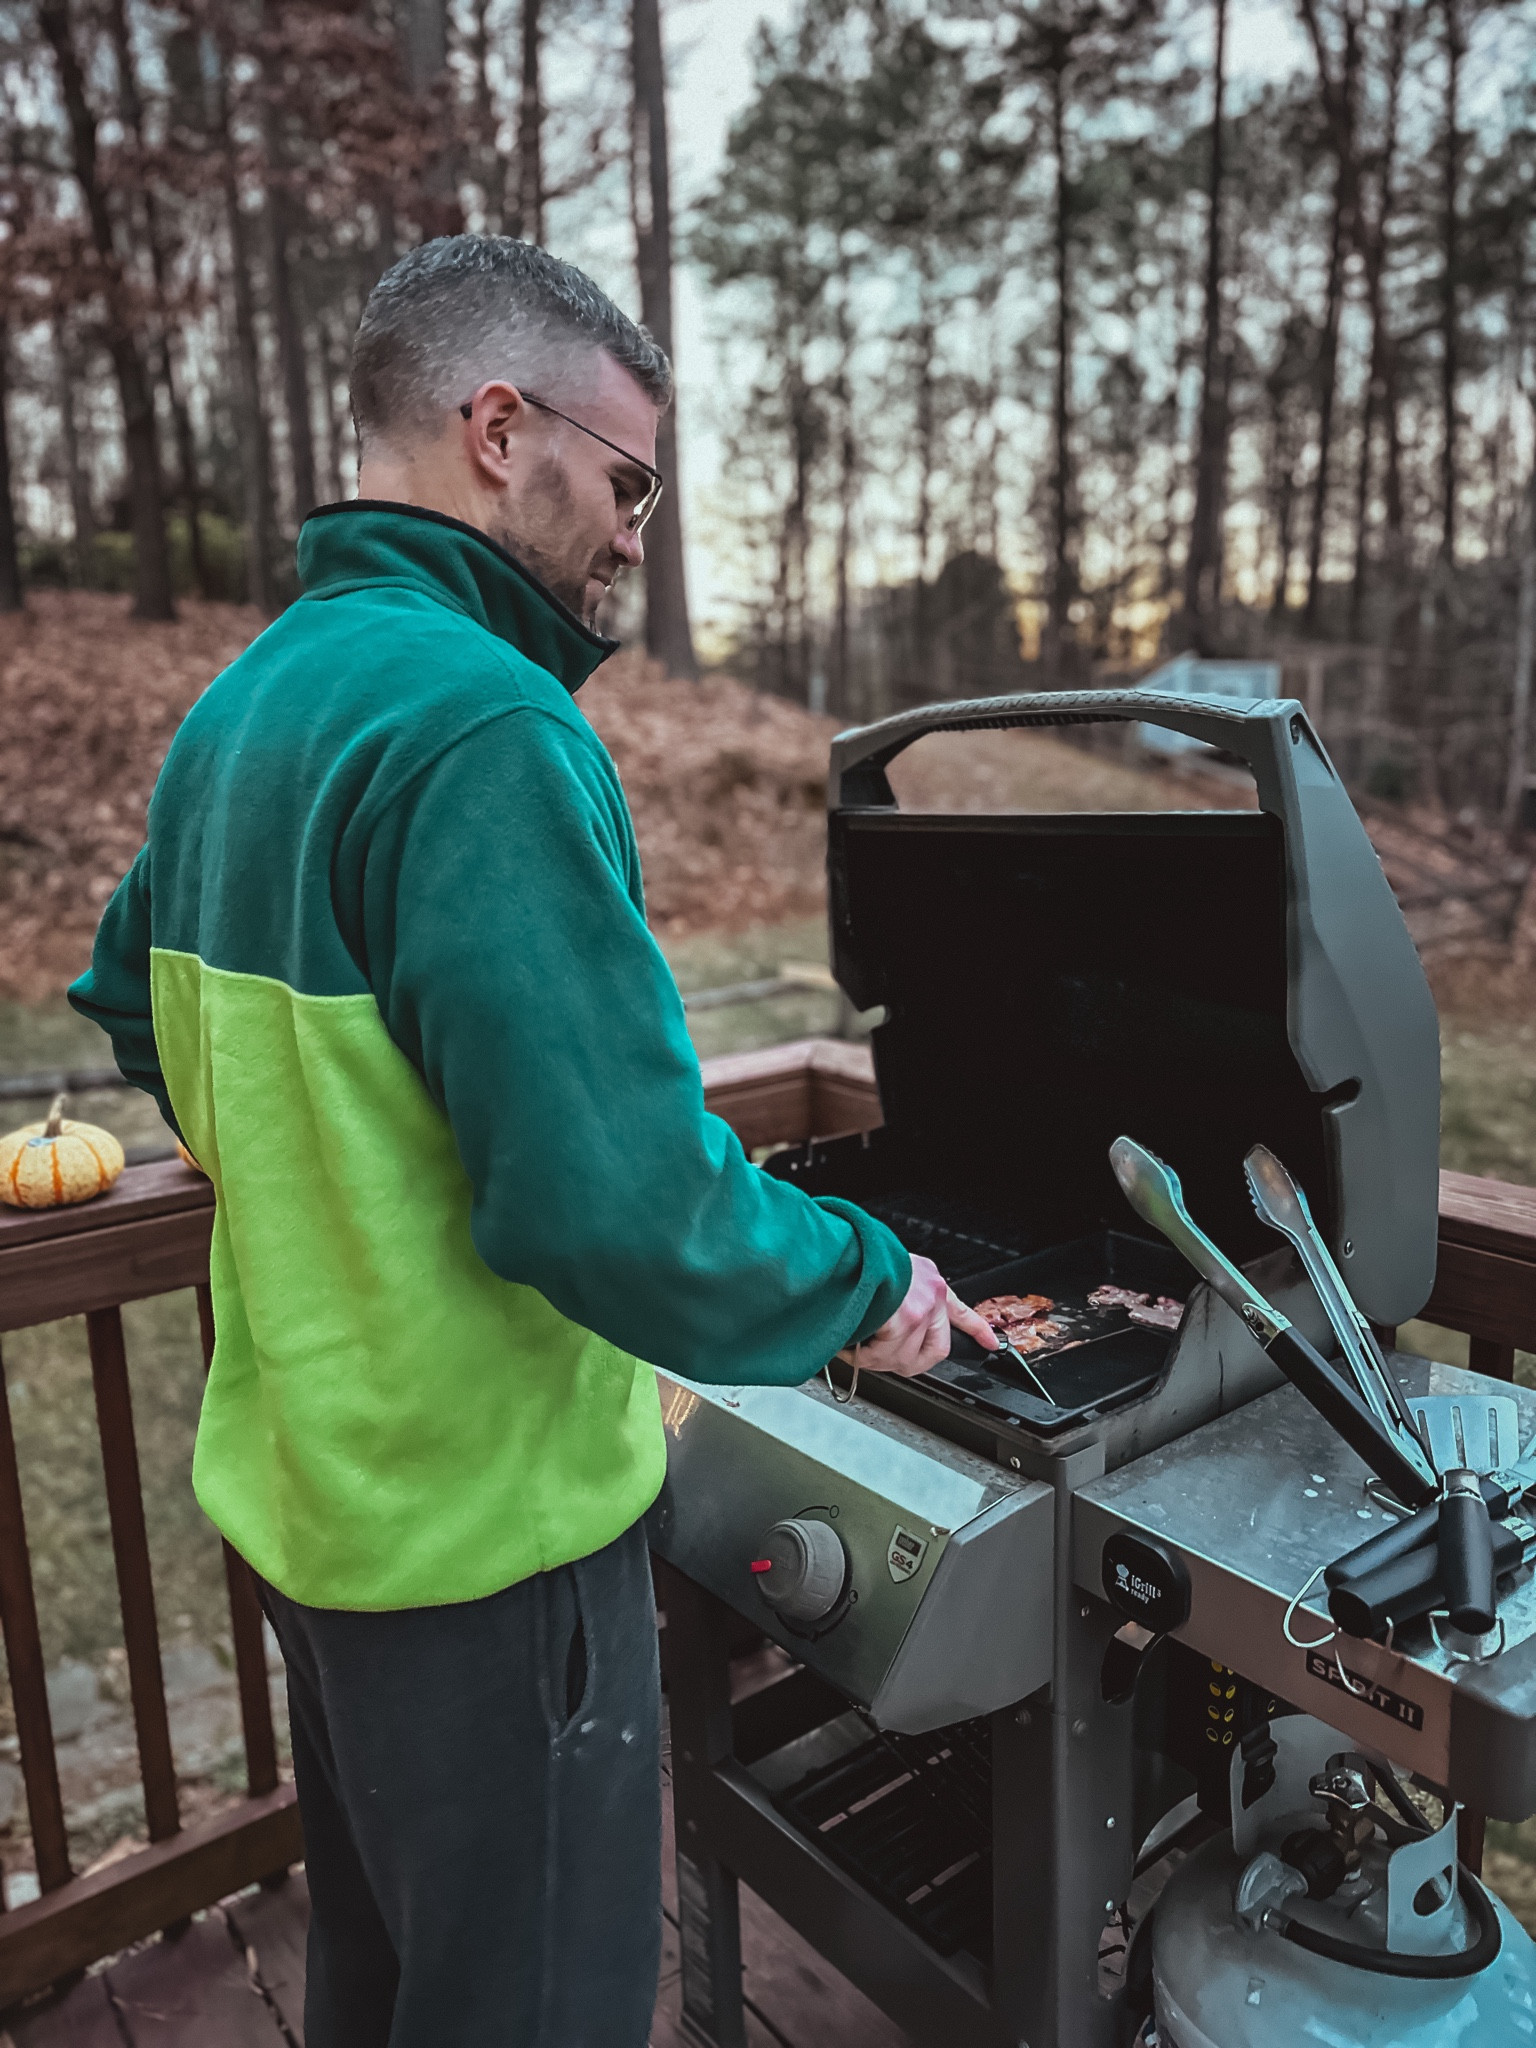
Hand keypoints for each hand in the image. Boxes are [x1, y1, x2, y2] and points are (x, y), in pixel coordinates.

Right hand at [843, 1255, 1000, 1379]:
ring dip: (877, 1360)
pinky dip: (864, 1356)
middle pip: (936, 1351)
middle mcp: (933, 1296)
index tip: (992, 1343)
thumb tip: (889, 1321)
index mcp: (931, 1283)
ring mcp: (921, 1309)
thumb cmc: (865, 1258)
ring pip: (906, 1358)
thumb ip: (904, 1293)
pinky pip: (885, 1353)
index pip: (961, 1311)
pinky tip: (852, 1349)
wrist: (850, 1246)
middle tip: (884, 1359)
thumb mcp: (894, 1268)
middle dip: (909, 1363)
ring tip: (858, 1352)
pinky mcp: (905, 1319)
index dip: (978, 1330)